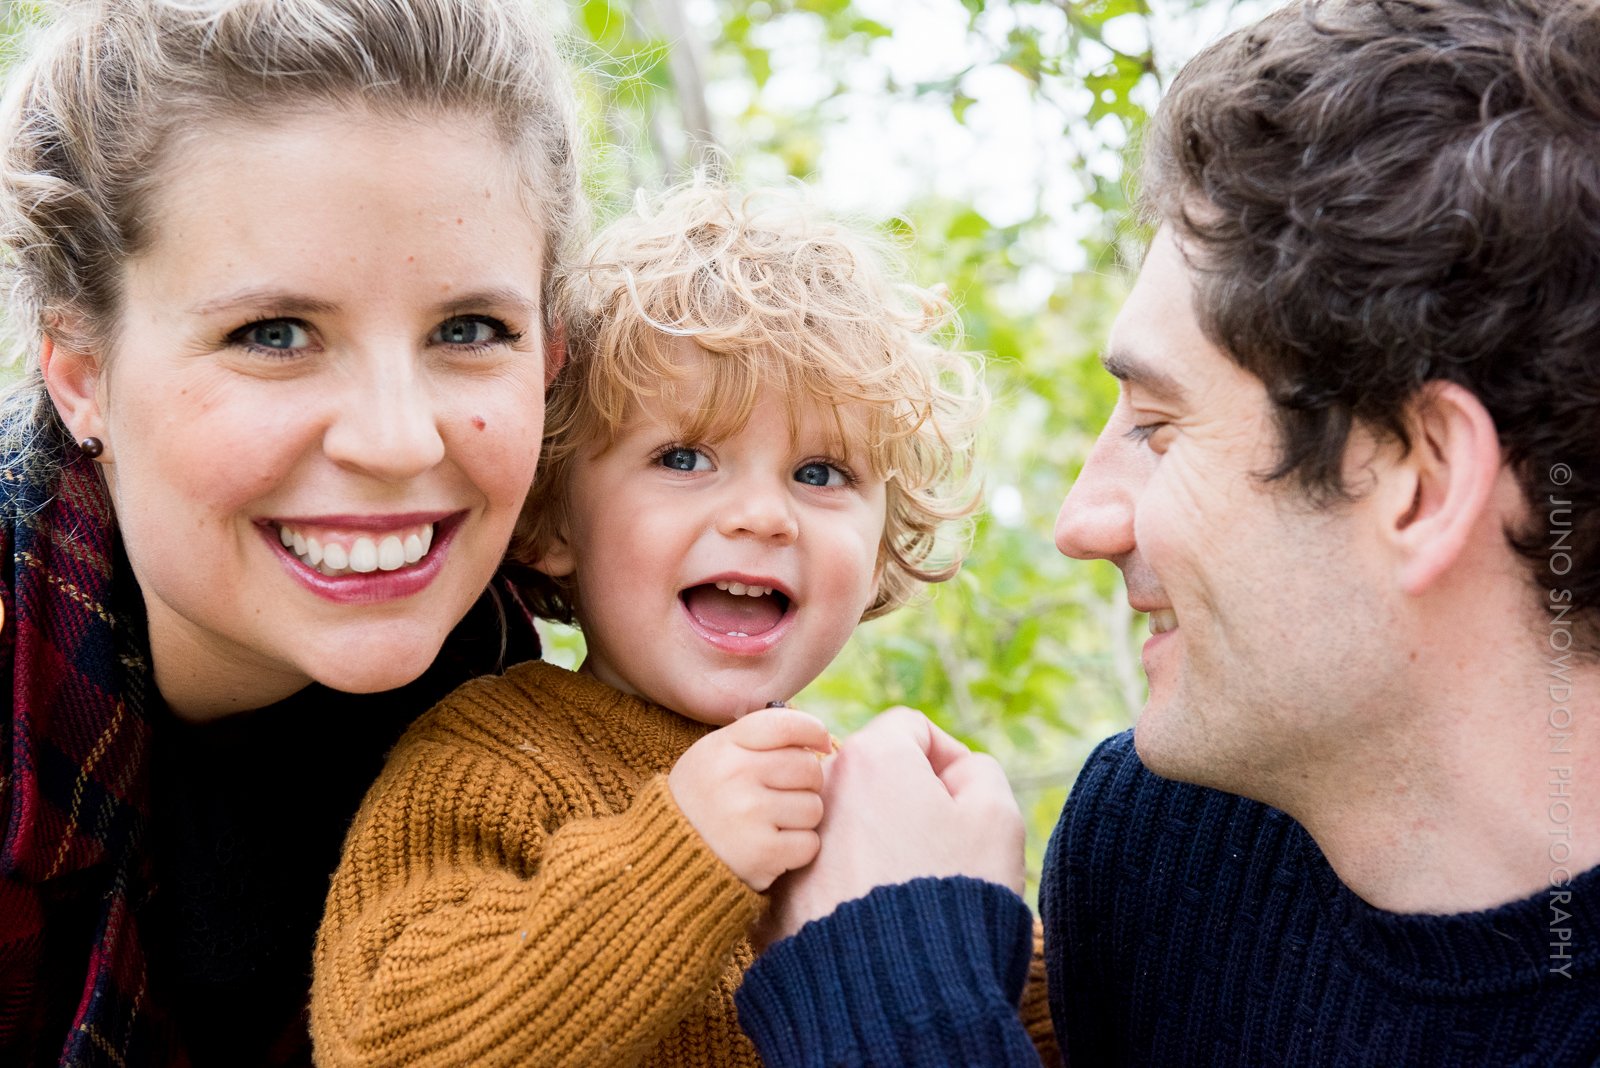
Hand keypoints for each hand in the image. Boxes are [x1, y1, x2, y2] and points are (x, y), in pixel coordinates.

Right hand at [669, 706, 831, 891]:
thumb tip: (818, 738)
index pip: (786, 724)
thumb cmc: (705, 800)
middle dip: (807, 783)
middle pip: (809, 767)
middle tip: (786, 794)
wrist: (667, 858)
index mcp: (724, 747)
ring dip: (802, 819)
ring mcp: (749, 814)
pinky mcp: (762, 853)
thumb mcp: (716, 756)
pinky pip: (809, 843)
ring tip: (773, 824)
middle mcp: (735, 775)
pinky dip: (797, 849)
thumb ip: (758, 740)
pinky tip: (773, 848)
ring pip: (814, 807)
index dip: (814, 730)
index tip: (821, 743)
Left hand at [759, 706, 1023, 946]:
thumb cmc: (958, 893)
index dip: (947, 757)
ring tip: (912, 886)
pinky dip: (850, 883)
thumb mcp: (997, 816)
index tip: (965, 800)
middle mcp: (822, 792)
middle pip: (872, 776)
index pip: (910, 729)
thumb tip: (953, 771)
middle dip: (908, 799)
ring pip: (846, 825)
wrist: (907, 990)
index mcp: (873, 757)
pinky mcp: (782, 897)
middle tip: (944, 846)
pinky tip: (882, 917)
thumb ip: (978, 771)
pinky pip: (825, 873)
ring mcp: (798, 844)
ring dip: (878, 840)